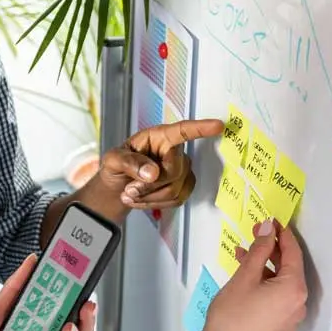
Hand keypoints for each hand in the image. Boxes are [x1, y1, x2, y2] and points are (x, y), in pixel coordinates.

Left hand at [92, 118, 224, 214]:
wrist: (118, 185)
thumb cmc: (118, 165)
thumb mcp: (112, 159)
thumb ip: (129, 162)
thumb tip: (152, 172)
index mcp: (159, 137)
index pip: (182, 131)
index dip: (201, 128)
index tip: (218, 126)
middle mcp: (175, 151)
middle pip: (173, 172)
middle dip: (149, 186)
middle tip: (129, 190)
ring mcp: (182, 169)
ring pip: (174, 190)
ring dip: (149, 197)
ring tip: (130, 194)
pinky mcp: (184, 186)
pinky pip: (176, 200)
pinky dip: (155, 204)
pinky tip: (142, 199)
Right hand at [203, 221, 307, 330]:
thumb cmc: (233, 312)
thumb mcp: (245, 276)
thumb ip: (260, 249)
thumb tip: (268, 228)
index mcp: (294, 289)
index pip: (293, 253)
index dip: (282, 234)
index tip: (272, 220)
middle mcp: (299, 303)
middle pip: (289, 269)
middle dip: (271, 250)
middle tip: (254, 235)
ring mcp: (291, 318)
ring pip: (282, 284)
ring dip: (265, 268)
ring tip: (243, 256)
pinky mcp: (281, 328)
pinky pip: (278, 299)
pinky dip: (266, 285)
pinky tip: (247, 278)